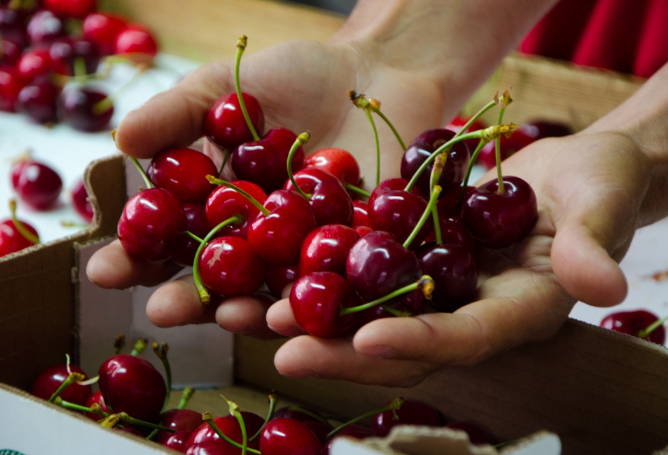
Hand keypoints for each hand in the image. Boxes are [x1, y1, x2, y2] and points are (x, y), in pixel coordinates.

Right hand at [86, 38, 447, 337]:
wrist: (376, 73)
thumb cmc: (295, 79)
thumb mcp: (228, 89)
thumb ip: (177, 114)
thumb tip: (121, 141)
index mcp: (217, 206)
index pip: (170, 238)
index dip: (136, 255)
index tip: (103, 269)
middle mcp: (257, 239)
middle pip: (217, 278)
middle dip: (187, 298)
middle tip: (160, 312)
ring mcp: (305, 252)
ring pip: (274, 292)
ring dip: (251, 310)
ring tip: (229, 317)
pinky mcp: (355, 254)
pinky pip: (335, 283)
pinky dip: (317, 297)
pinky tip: (295, 309)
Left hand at [266, 130, 650, 385]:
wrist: (567, 170)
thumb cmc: (598, 184)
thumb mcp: (600, 206)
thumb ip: (592, 245)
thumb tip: (608, 286)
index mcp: (513, 311)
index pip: (463, 337)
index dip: (418, 342)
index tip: (368, 340)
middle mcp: (465, 309)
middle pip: (398, 338)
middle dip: (340, 348)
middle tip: (280, 346)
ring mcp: (433, 286)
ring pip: (366, 311)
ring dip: (311, 316)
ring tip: (249, 312)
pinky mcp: (409, 257)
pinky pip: (359, 270)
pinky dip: (317, 271)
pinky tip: (269, 265)